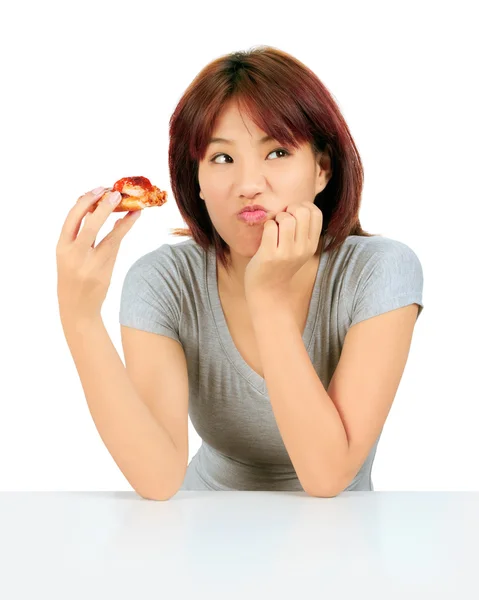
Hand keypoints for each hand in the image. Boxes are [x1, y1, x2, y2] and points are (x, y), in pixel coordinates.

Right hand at [56, 187, 140, 323]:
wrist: (77, 309)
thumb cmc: (74, 278)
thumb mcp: (69, 256)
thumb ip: (82, 236)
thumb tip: (102, 210)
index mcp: (62, 247)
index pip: (72, 217)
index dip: (85, 201)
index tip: (97, 190)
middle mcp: (74, 254)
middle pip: (89, 223)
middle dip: (102, 205)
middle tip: (114, 192)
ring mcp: (90, 263)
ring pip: (108, 235)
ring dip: (121, 217)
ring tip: (132, 204)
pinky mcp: (104, 271)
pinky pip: (117, 246)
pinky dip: (124, 230)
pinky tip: (132, 219)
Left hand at [244, 201, 322, 304]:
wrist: (268, 292)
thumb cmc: (281, 265)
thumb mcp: (299, 250)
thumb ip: (303, 231)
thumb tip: (300, 205)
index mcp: (312, 245)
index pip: (316, 213)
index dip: (303, 206)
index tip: (293, 214)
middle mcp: (302, 249)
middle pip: (302, 212)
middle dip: (289, 209)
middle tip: (281, 220)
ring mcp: (287, 253)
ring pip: (286, 218)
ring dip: (276, 218)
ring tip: (273, 228)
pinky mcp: (270, 255)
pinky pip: (269, 227)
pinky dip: (266, 226)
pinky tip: (266, 235)